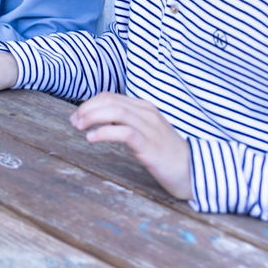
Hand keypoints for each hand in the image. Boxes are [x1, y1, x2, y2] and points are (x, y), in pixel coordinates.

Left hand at [70, 93, 192, 199]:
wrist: (193, 171)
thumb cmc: (164, 153)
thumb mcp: (143, 132)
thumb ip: (124, 123)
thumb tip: (96, 120)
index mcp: (143, 107)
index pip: (110, 97)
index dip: (89, 104)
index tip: (76, 116)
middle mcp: (146, 113)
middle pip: (109, 102)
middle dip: (87, 109)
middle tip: (74, 122)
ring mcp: (150, 128)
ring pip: (115, 112)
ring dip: (92, 117)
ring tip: (80, 128)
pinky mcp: (150, 145)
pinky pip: (124, 133)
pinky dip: (104, 133)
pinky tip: (92, 138)